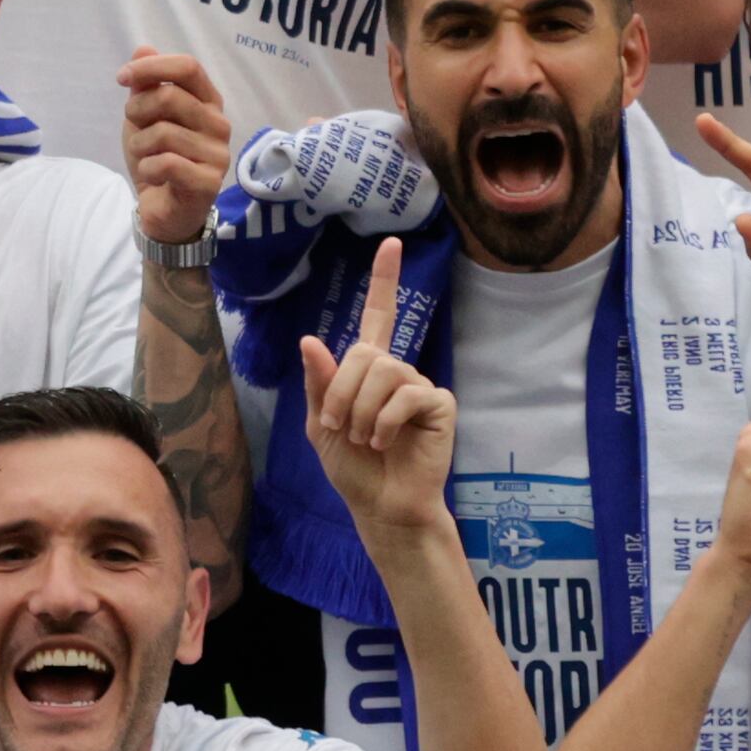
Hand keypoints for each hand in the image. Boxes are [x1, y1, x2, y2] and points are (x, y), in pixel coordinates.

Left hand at [116, 49, 230, 247]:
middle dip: (137, 110)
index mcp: (208, 102)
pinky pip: (165, 162)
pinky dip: (146, 168)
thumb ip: (145, 85)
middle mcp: (219, 124)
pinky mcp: (208, 182)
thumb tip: (143, 49)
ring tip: (145, 156)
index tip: (122, 77)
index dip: (152, 67)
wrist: (164, 211)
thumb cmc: (157, 158)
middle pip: (170, 96)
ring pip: (163, 132)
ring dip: (139, 145)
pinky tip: (151, 175)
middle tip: (134, 128)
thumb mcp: (143, 118)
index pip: (188, 67)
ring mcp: (218, 154)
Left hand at [296, 238, 457, 539]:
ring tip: (366, 438)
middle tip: (341, 426)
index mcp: (368, 369)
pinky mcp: (439, 404)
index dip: (385, 279)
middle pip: (365, 352)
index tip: (392, 244)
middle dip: (342, 391)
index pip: (378, 315)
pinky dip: (386, 421)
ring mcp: (420, 385)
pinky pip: (406, 395)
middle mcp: (397, 370)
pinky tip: (386, 442)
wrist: (382, 506)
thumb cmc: (353, 468)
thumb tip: (311, 339)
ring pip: (383, 372)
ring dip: (362, 411)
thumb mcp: (322, 426)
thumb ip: (320, 384)